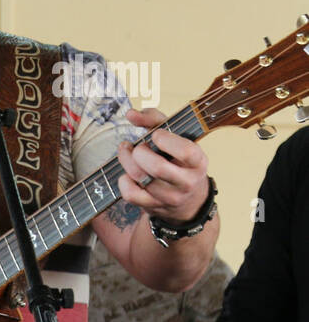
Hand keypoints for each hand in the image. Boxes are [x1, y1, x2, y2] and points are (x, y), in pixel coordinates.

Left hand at [116, 109, 210, 224]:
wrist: (188, 201)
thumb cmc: (178, 160)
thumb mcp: (176, 138)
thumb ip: (154, 120)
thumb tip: (130, 114)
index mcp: (198, 162)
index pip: (185, 151)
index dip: (165, 139)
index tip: (156, 135)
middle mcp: (187, 182)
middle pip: (156, 167)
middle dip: (139, 152)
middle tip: (137, 147)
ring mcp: (170, 197)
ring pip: (140, 178)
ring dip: (127, 161)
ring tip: (128, 153)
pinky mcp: (153, 207)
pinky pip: (130, 194)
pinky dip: (123, 181)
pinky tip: (128, 174)